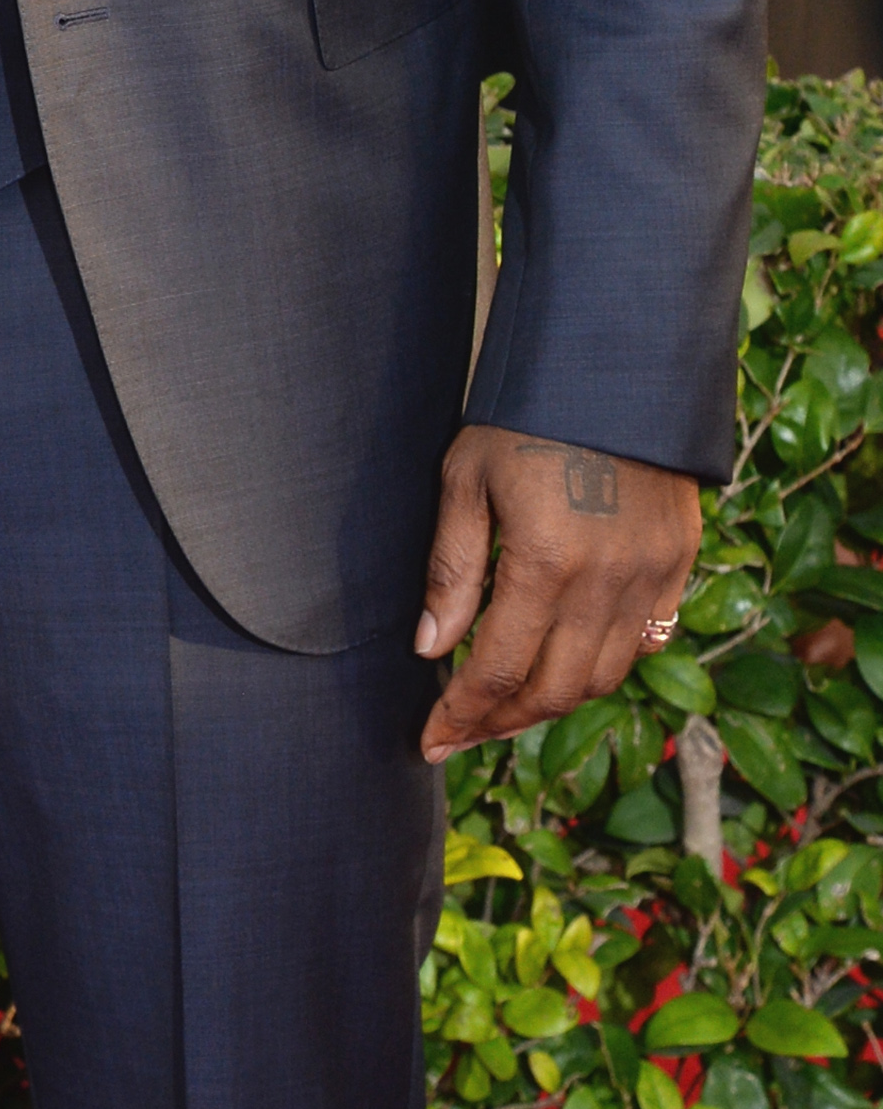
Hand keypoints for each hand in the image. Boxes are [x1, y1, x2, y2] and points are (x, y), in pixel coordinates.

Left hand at [416, 425, 698, 762]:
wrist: (611, 366)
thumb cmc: (523, 415)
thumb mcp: (465, 478)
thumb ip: (452, 569)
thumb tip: (430, 647)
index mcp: (547, 562)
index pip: (497, 669)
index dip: (461, 715)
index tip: (429, 741)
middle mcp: (607, 583)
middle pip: (555, 691)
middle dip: (502, 723)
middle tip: (461, 733)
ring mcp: (652, 577)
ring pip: (604, 677)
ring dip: (552, 701)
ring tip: (506, 705)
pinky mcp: (678, 563)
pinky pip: (645, 641)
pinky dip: (603, 665)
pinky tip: (567, 661)